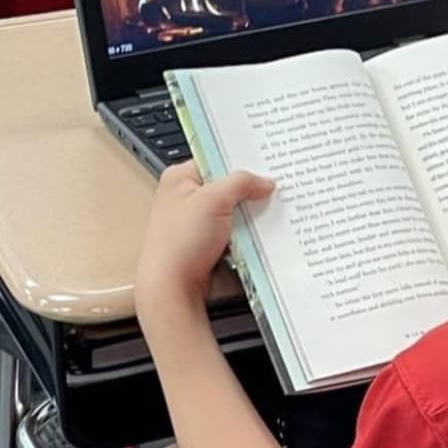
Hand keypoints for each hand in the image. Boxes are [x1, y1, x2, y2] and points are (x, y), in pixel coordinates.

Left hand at [136, 161, 273, 315]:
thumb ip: (241, 183)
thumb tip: (265, 181)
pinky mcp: (210, 244)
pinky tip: (260, 235)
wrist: (174, 287)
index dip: (241, 162)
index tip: (267, 164)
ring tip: (270, 214)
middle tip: (273, 190)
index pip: (216, 160)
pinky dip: (248, 235)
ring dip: (251, 217)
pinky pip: (236, 233)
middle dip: (250, 192)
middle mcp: (188, 199)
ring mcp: (199, 223)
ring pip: (235, 212)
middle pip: (229, 187)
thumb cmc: (180, 243)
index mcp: (180, 178)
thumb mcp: (212, 200)